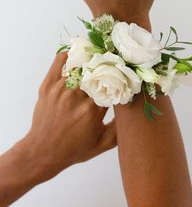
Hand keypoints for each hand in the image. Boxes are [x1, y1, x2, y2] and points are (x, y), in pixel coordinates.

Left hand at [18, 52, 115, 182]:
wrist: (44, 152)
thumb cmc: (75, 149)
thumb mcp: (103, 143)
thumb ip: (120, 127)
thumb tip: (133, 106)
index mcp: (92, 111)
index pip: (113, 84)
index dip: (120, 78)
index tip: (124, 76)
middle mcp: (76, 97)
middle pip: (98, 71)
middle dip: (108, 67)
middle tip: (115, 64)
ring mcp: (60, 89)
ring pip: (81, 64)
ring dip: (92, 59)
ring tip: (99, 58)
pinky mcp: (48, 85)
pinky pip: (60, 61)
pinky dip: (70, 55)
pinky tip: (78, 56)